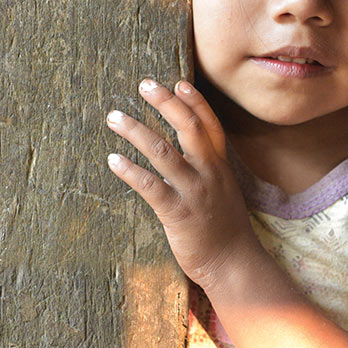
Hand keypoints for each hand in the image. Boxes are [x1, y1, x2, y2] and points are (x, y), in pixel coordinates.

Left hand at [106, 78, 256, 286]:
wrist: (233, 264)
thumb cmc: (224, 229)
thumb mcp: (223, 191)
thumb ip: (206, 169)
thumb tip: (182, 152)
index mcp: (220, 166)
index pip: (210, 125)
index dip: (195, 102)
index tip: (177, 83)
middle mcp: (209, 173)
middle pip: (188, 127)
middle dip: (165, 103)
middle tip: (144, 85)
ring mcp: (195, 192)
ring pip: (163, 152)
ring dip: (136, 131)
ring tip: (115, 118)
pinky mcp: (178, 213)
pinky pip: (151, 186)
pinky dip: (130, 171)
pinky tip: (113, 160)